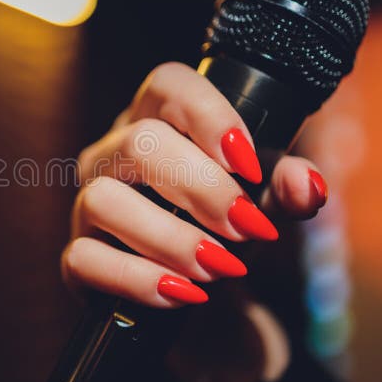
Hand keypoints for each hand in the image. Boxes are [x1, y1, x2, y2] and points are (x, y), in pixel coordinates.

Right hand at [61, 62, 328, 307]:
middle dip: (200, 188)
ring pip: (103, 200)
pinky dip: (137, 280)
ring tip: (218, 267)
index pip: (167, 85)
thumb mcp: (265, 205)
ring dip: (169, 238)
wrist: (206, 297)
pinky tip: (181, 293)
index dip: (208, 115)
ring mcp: (87, 204)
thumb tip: (305, 186)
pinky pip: (84, 260)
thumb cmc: (228, 230)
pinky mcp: (76, 257)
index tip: (249, 162)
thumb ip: (288, 190)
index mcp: (158, 120)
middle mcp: (113, 154)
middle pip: (138, 143)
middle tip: (247, 227)